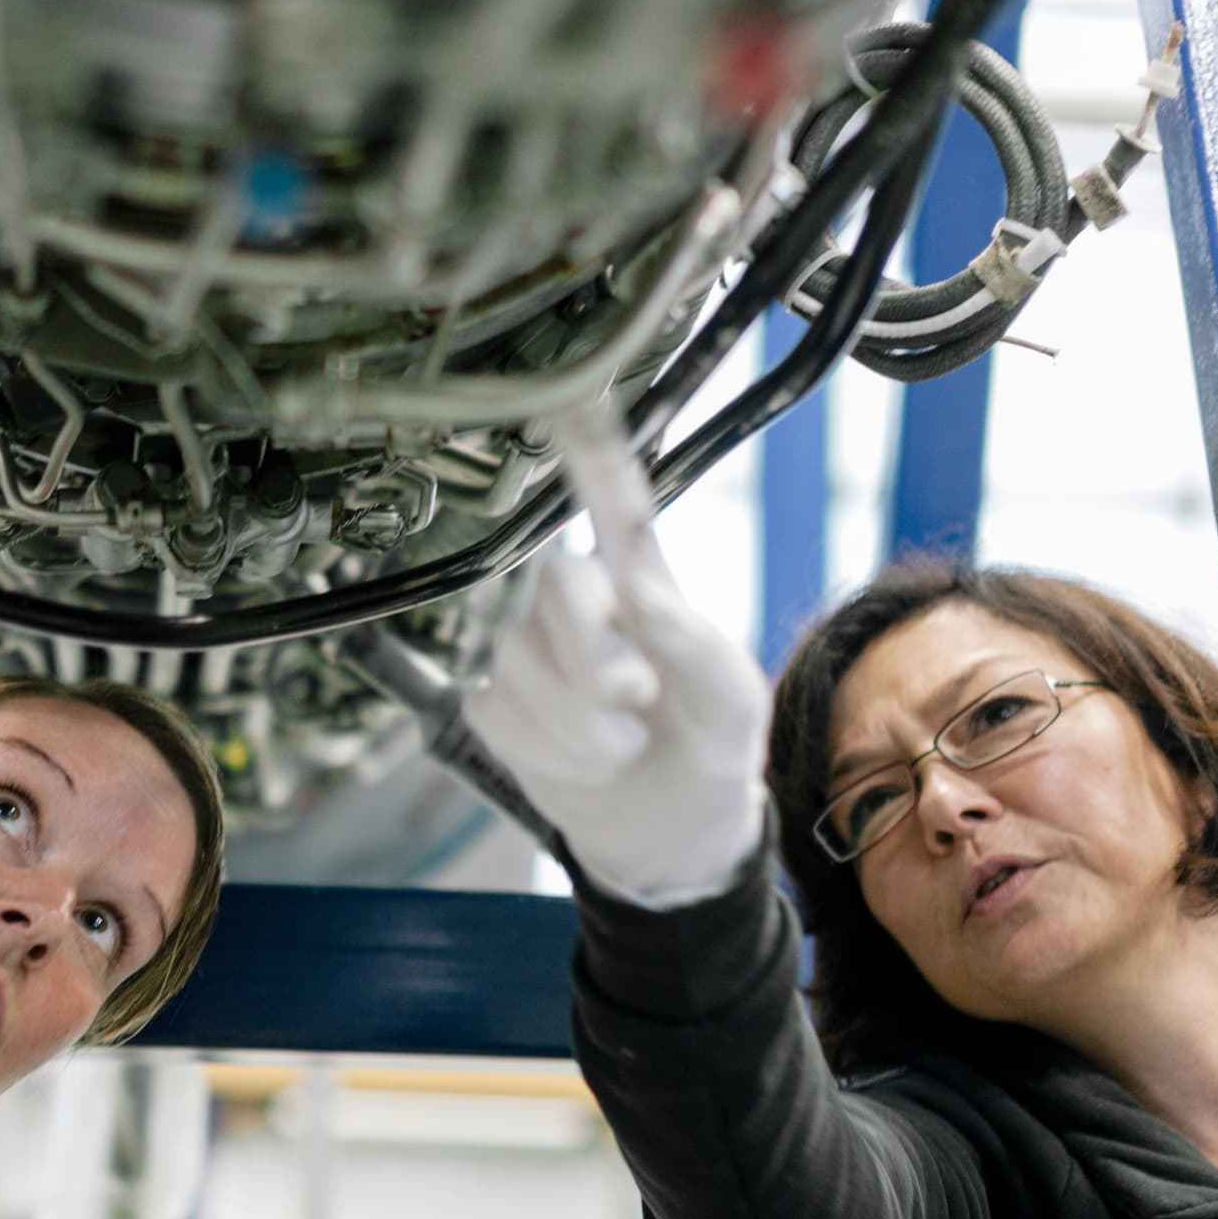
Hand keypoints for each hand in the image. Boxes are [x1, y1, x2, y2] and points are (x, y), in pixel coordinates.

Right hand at [465, 413, 771, 908]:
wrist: (667, 822)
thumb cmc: (709, 740)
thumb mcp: (730, 696)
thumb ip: (689, 641)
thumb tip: (635, 594)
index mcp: (637, 573)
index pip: (607, 498)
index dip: (586, 449)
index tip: (570, 396)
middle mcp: (571, 595)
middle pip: (552, 586)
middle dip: (594, 663)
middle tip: (637, 702)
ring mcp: (520, 644)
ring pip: (518, 661)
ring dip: (580, 725)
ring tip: (621, 744)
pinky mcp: (487, 695)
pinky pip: (497, 710)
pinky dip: (549, 751)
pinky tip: (583, 759)